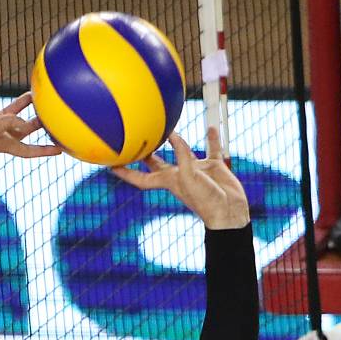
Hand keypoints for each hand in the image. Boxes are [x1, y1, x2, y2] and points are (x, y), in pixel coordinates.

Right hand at [0, 68, 61, 165]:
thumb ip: (1, 125)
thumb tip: (22, 118)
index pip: (27, 149)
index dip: (45, 150)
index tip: (62, 149)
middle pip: (22, 129)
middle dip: (38, 125)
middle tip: (53, 116)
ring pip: (6, 110)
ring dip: (20, 104)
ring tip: (33, 93)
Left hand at [110, 127, 248, 229]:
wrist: (229, 212)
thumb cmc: (206, 200)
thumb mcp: (189, 176)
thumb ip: (181, 155)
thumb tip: (172, 135)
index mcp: (169, 182)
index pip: (141, 178)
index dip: (126, 173)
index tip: (111, 166)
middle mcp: (180, 174)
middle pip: (158, 164)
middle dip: (146, 155)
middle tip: (136, 142)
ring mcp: (197, 170)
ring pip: (185, 152)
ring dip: (178, 141)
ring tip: (170, 129)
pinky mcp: (214, 167)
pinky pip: (212, 149)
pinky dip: (212, 138)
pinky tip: (211, 127)